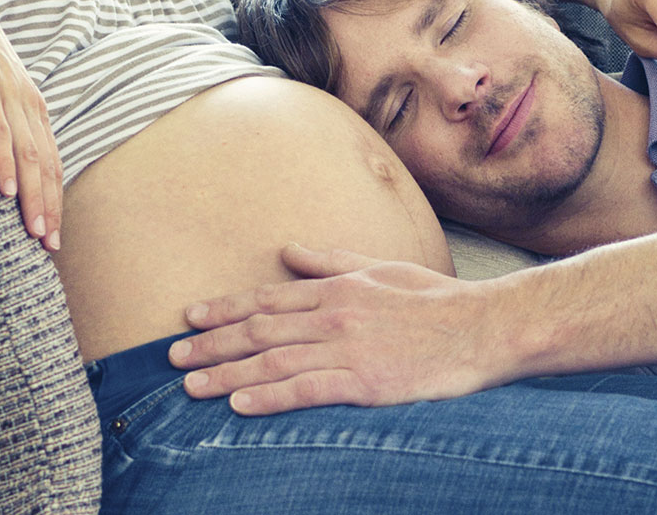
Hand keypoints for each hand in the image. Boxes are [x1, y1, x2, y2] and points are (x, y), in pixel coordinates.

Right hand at [0, 0, 62, 249]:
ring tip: (34, 232)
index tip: (53, 234)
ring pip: (28, 154)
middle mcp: (26, 100)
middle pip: (46, 163)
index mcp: (28, 103)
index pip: (49, 159)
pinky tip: (7, 192)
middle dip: (50, 207)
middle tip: (50, 247)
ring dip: (33, 196)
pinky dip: (5, 162)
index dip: (54, 197)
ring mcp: (7, 92)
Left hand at [170, 244, 499, 414]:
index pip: (266, 299)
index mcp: (336, 288)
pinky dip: (269, 397)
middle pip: (258, 331)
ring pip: (273, 362)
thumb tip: (287, 250)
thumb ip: (329, 261)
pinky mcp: (365, 383)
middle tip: (173, 357)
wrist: (483, 328)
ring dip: (227, 375)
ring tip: (191, 387)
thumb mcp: (380, 268)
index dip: (224, 309)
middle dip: (211, 344)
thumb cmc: (436, 300)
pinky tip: (239, 405)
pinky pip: (306, 391)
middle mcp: (333, 316)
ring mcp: (348, 350)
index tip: (189, 317)